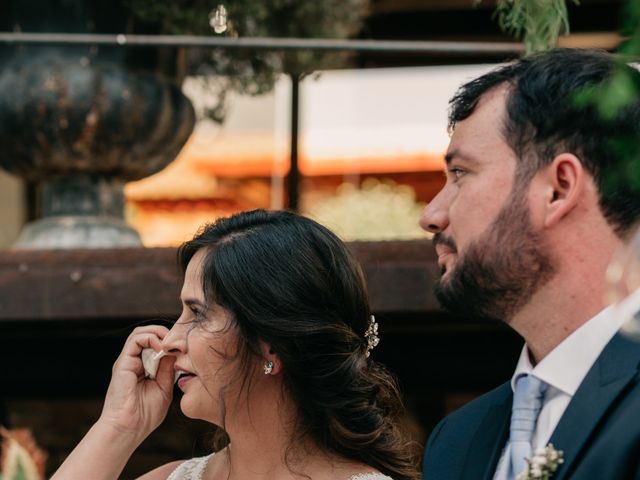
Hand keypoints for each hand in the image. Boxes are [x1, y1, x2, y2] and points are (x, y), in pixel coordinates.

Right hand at [98, 325, 175, 442]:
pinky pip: (135, 340)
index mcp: (144, 368)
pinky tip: (161, 349)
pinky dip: (150, 338)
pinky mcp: (123, 362)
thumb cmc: (146, 415)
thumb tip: (175, 352)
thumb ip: (168, 369)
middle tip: (178, 342)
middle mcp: (135, 362)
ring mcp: (128, 361)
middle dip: (165, 334)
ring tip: (170, 344)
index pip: (156, 344)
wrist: (128, 429)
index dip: (170, 341)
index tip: (183, 347)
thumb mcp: (165, 388)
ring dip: (158, 333)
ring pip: (141, 332)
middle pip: (148, 334)